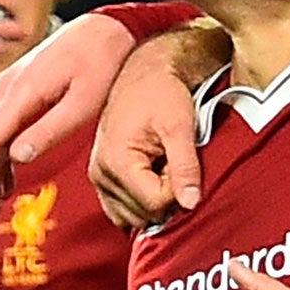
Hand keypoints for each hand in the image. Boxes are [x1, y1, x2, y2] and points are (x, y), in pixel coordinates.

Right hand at [0, 14, 137, 221]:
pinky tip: (8, 175)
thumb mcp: (84, 101)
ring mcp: (13, 84)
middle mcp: (9, 86)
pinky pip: (2, 123)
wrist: (109, 28)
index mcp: (22, 90)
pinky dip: (1, 151)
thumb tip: (17, 156)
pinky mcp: (22, 86)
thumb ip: (50, 129)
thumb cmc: (102, 62)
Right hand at [89, 36, 206, 229]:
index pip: (154, 204)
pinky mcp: (102, 179)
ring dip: (154, 200)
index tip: (181, 163)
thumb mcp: (180, 127)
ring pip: (133, 216)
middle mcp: (100, 175)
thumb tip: (191, 204)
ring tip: (163, 167)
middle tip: (172, 162)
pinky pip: (122, 210)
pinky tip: (153, 176)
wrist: (145, 74)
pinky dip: (141, 201)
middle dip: (165, 195)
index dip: (177, 189)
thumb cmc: (162, 92)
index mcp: (116, 162)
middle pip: (143, 214)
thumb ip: (185, 167)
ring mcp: (99, 179)